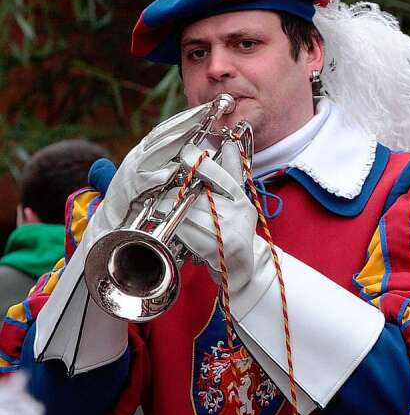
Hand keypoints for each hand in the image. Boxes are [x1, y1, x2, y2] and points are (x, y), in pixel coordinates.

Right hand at [83, 102, 212, 248]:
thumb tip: (189, 151)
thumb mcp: (152, 176)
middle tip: (205, 112)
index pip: (165, 130)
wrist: (111, 222)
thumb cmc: (136, 200)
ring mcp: (131, 173)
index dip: (184, 118)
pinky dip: (157, 176)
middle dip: (184, 122)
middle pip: (162, 135)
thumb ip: (167, 162)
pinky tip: (171, 172)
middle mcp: (136, 157)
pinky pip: (144, 183)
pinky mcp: (129, 192)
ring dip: (174, 142)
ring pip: (155, 153)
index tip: (204, 109)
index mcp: (143, 152)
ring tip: (193, 131)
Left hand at [174, 140, 269, 295]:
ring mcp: (228, 232)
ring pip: (187, 212)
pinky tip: (174, 230)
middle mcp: (238, 214)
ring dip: (170, 211)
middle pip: (196, 194)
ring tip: (165, 213)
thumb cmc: (234, 232)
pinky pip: (185, 231)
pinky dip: (175, 229)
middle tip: (162, 194)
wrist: (241, 271)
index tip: (185, 152)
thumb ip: (232, 174)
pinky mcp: (215, 248)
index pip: (221, 175)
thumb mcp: (238, 203)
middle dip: (174, 194)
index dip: (201, 163)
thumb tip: (231, 143)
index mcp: (242, 201)